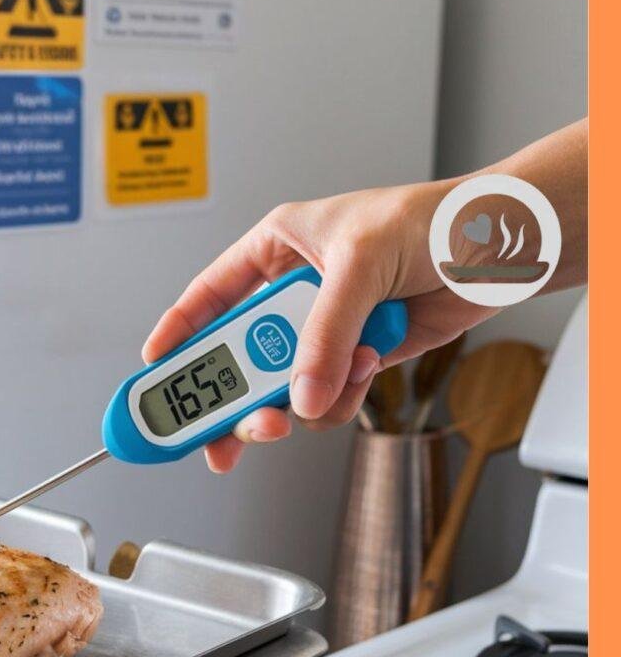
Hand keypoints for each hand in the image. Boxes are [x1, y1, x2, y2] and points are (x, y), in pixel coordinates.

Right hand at [142, 180, 496, 471]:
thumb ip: (322, 333)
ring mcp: (324, 333)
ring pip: (283, 389)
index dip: (177, 335)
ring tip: (327, 384)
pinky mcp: (355, 362)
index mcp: (276, 250)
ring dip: (302, 398)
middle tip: (224, 435)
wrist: (502, 249)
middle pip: (239, 359)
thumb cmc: (434, 221)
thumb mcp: (359, 263)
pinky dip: (342, 396)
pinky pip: (327, 399)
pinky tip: (367, 364)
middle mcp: (294, 295)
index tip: (154, 371)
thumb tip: (299, 395)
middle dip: (235, 398)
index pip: (209, 297)